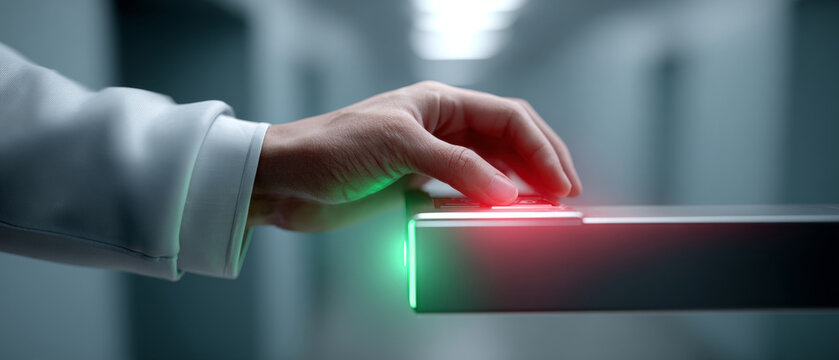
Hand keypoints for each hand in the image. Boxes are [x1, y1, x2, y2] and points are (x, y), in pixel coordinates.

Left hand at [248, 81, 581, 230]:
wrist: (285, 179)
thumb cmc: (332, 148)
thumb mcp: (399, 147)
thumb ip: (456, 167)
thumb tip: (506, 191)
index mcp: (440, 103)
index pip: (508, 117)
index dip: (542, 147)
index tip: (560, 181)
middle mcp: (440, 126)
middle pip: (507, 140)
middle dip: (541, 163)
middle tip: (566, 195)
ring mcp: (430, 156)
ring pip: (491, 166)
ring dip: (520, 184)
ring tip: (544, 208)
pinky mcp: (416, 185)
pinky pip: (466, 191)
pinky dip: (489, 203)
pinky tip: (501, 216)